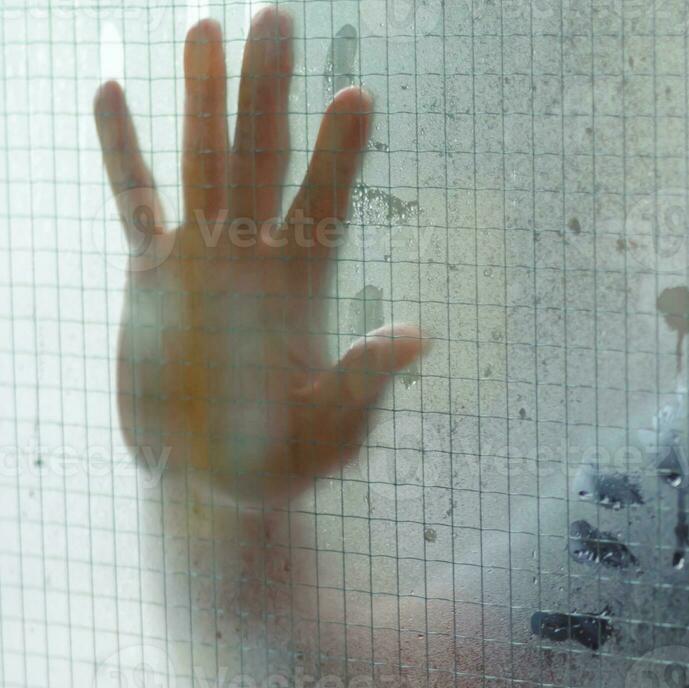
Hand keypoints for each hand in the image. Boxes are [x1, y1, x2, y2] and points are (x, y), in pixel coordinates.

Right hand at [93, 10, 423, 503]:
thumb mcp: (334, 428)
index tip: (358, 96)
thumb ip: (365, 380)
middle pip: (264, 156)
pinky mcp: (151, 277)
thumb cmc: (283, 460)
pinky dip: (123, 152)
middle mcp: (255, 257)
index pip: (327, 204)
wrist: (212, 483)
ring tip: (204, 25)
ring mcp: (202, 259)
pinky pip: (135, 202)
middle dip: (270, 90)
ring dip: (202, 96)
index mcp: (305, 285)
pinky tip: (114, 92)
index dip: (342, 153)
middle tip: (279, 15)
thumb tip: (418, 336)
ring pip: (201, 160)